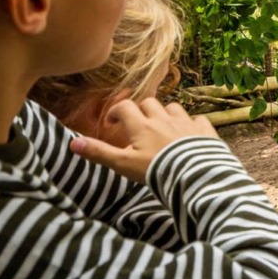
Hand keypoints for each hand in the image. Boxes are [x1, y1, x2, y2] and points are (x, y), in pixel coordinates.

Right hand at [69, 99, 218, 183]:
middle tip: (137, 125)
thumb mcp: (123, 164)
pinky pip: (199, 120)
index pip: (126, 108)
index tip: (113, 123)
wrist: (194, 175)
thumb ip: (100, 153)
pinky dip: (192, 123)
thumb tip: (73, 143)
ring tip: (162, 127)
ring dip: (166, 114)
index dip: (117, 112)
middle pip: (150, 103)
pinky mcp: (204, 130)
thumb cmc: (156, 170)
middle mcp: (163, 119)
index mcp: (142, 126)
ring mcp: (186, 123)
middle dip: (141, 110)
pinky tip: (190, 132)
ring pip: (174, 108)